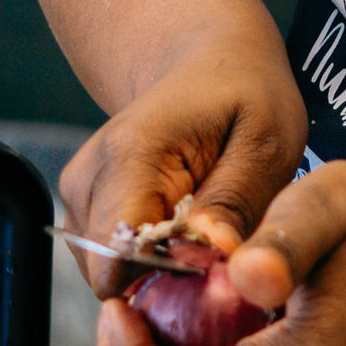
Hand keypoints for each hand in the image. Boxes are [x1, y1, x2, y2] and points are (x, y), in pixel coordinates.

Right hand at [55, 29, 306, 286]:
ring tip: (206, 234)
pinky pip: (113, 263)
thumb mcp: (266, 140)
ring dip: (160, 272)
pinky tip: (186, 232)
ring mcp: (78, 195)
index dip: (169, 282)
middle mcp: (87, 178)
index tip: (217, 271)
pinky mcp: (84, 209)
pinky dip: (150, 262)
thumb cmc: (245, 96)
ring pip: (110, 275)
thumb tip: (212, 256)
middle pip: (111, 275)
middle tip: (222, 252)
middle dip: (168, 281)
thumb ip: (236, 201)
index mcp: (129, 156)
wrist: (207, 63)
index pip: (118, 257)